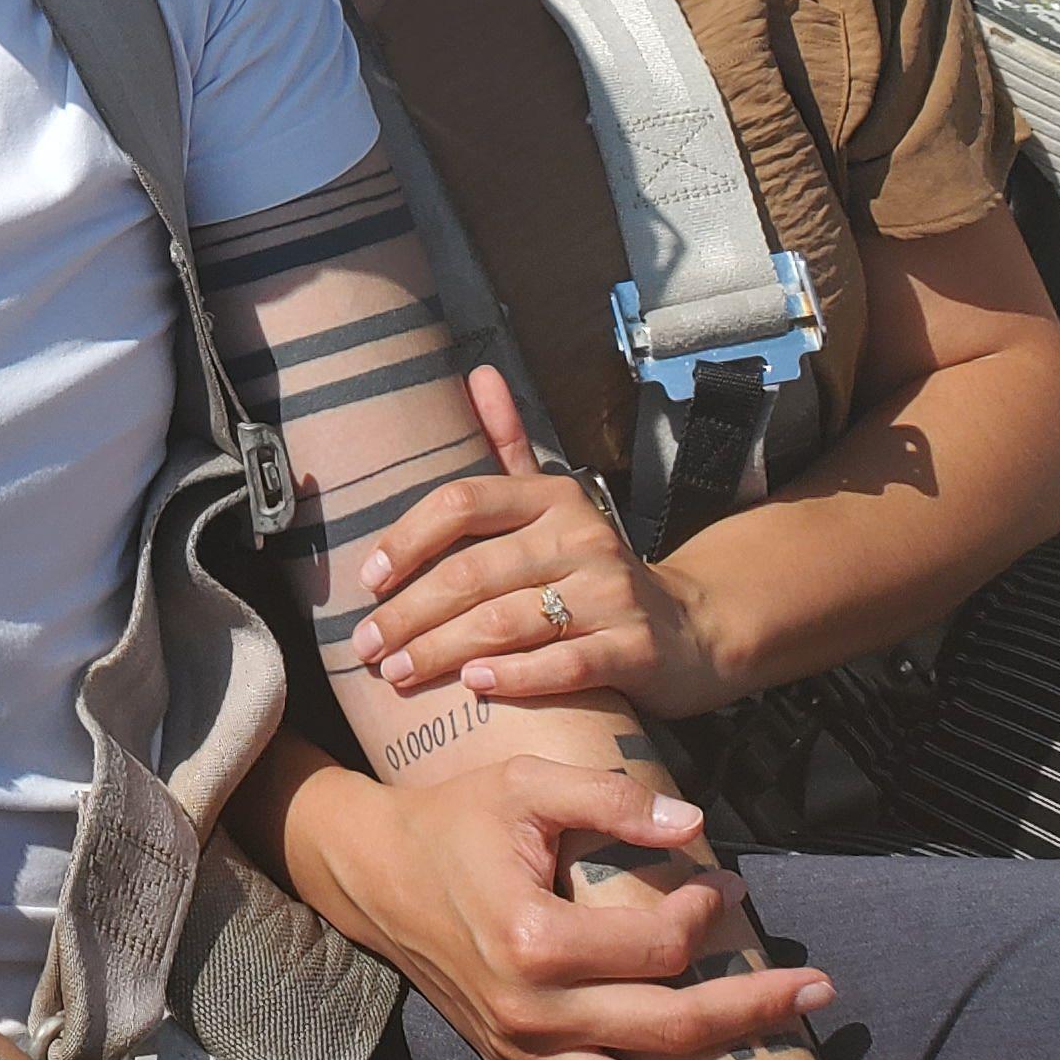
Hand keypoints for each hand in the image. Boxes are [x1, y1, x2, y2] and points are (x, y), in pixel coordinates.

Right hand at [277, 751, 833, 1059]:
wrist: (369, 873)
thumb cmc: (451, 822)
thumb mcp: (526, 786)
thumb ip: (611, 799)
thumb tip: (695, 826)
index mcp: (533, 942)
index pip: (658, 947)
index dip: (708, 914)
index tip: (729, 884)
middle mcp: (530, 1013)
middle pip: (672, 1032)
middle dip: (754, 1009)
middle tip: (818, 986)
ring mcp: (521, 1050)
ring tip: (778, 1051)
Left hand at [346, 367, 741, 717]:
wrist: (692, 627)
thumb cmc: (593, 567)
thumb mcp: (554, 501)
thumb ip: (508, 444)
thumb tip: (479, 373)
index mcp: (551, 497)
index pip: (463, 501)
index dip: (407, 538)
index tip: (368, 580)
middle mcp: (580, 537)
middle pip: (473, 572)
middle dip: (409, 614)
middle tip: (367, 646)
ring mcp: (610, 593)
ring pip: (506, 622)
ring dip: (442, 651)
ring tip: (397, 673)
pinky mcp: (633, 648)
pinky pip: (562, 664)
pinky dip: (513, 676)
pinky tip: (473, 687)